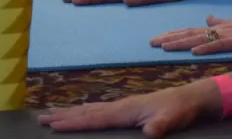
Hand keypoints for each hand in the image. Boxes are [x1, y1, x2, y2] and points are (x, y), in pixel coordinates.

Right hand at [40, 81, 217, 135]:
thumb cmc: (180, 109)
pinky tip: (83, 114)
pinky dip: (86, 113)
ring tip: (53, 115)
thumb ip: (159, 125)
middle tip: (41, 119)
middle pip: (87, 112)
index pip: (95, 118)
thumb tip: (149, 133)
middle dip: (64, 116)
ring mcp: (124, 107)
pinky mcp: (128, 110)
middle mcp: (121, 106)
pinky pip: (100, 112)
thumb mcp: (172, 119)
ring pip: (91, 111)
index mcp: (127, 109)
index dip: (74, 123)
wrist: (190, 98)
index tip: (53, 125)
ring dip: (72, 114)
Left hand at [150, 12, 231, 55]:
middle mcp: (220, 30)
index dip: (174, 34)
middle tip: (151, 43)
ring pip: (200, 39)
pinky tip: (194, 52)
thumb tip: (207, 18)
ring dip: (182, 43)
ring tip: (165, 47)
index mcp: (218, 28)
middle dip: (170, 38)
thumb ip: (220, 22)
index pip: (191, 31)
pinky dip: (206, 48)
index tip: (158, 38)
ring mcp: (228, 35)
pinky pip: (220, 46)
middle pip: (190, 34)